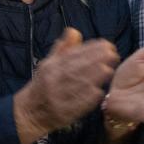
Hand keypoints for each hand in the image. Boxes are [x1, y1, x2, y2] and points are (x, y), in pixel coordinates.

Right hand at [13, 29, 117, 143]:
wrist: (30, 112)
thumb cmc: (42, 86)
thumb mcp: (47, 64)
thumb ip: (63, 49)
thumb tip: (74, 31)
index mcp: (49, 67)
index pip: (71, 55)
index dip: (89, 49)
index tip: (106, 44)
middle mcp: (53, 80)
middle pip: (76, 68)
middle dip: (95, 60)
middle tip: (113, 54)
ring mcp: (58, 96)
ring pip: (77, 84)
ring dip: (94, 77)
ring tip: (109, 69)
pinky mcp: (63, 112)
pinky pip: (77, 103)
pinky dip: (89, 97)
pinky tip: (99, 91)